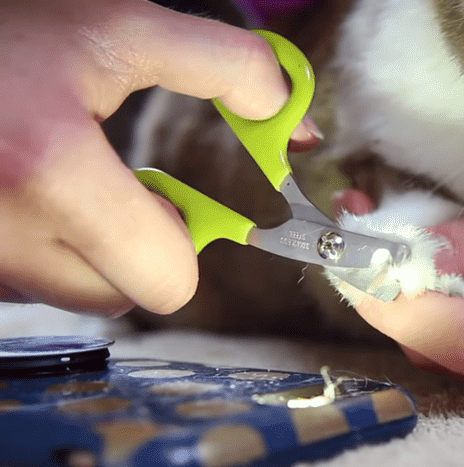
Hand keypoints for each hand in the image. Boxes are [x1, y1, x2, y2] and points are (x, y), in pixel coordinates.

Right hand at [0, 0, 317, 315]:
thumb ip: (223, 67)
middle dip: (136, 247)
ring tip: (56, 181)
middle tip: (109, 187)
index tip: (170, 199)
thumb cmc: (6, 31)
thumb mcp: (119, 28)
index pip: (167, 281)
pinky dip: (39, 247)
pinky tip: (20, 193)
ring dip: (84, 247)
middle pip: (124, 298)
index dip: (184, 240)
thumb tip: (291, 121)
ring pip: (72, 294)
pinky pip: (26, 282)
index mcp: (47, 170)